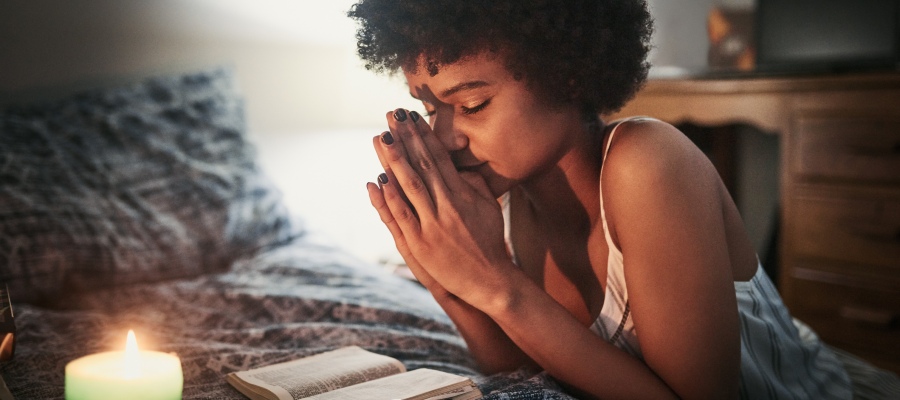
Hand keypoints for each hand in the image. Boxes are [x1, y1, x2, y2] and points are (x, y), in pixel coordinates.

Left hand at [366, 108, 512, 306]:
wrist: (491, 280)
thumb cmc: (490, 242)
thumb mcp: (489, 207)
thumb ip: (474, 184)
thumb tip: (459, 165)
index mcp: (463, 193)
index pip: (439, 157)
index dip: (424, 135)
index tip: (411, 115)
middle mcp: (448, 205)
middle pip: (423, 164)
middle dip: (407, 138)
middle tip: (392, 115)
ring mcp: (434, 224)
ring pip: (410, 186)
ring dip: (394, 160)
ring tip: (382, 138)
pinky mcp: (422, 244)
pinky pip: (403, 216)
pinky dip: (390, 197)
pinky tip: (378, 179)